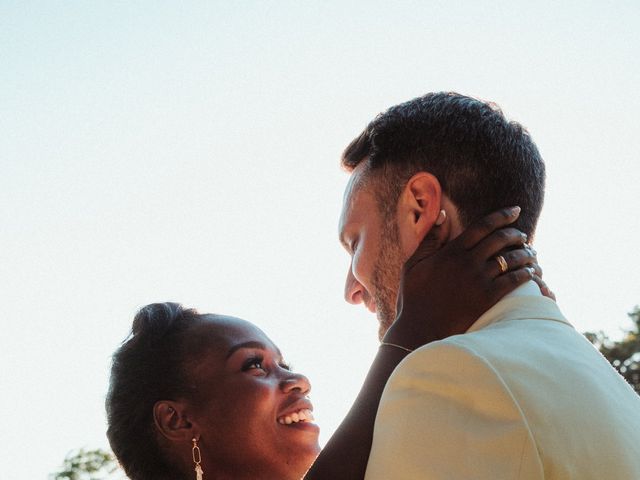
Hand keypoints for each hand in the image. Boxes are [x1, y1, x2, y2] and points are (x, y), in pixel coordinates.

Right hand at [384, 207, 548, 349]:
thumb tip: (444, 214)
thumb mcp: (414, 264)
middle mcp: (467, 262)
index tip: (515, 210)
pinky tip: (530, 272)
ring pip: (511, 259)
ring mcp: (479, 280)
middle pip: (500, 239)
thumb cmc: (414, 298)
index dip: (502, 216)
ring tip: (530, 253)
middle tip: (522, 234)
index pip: (483, 226)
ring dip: (525, 253)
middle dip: (515, 233)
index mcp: (451, 251)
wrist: (421, 329)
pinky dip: (525, 273)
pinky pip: (514, 280)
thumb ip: (430, 239)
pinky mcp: (488, 298)